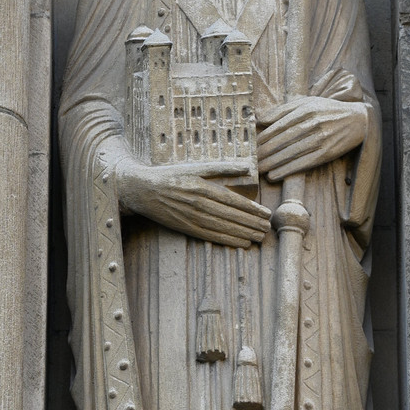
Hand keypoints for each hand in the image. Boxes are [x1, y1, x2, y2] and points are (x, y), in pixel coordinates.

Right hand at [115, 159, 271, 246]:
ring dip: (243, 233)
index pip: (232, 200)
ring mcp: (191, 217)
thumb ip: (221, 168)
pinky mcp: (186, 228)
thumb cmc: (171, 175)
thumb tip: (246, 167)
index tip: (266, 213)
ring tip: (259, 236)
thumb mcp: (195, 166)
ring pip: (223, 227)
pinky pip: (210, 236)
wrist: (142, 190)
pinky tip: (241, 242)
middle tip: (267, 228)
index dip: (251, 208)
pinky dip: (228, 240)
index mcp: (201, 186)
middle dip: (251, 223)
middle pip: (230, 215)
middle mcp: (198, 203)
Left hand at [257, 96, 367, 180]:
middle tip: (250, 162)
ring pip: (290, 153)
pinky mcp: (327, 153)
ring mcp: (320, 139)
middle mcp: (312, 124)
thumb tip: (260, 119)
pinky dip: (287, 170)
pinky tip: (274, 175)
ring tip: (258, 170)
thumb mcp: (307, 102)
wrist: (358, 120)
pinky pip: (303, 164)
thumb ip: (283, 110)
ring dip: (272, 164)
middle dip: (264, 152)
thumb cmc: (327, 110)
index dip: (262, 138)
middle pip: (281, 141)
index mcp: (305, 110)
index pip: (278, 126)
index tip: (250, 146)